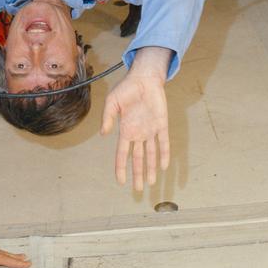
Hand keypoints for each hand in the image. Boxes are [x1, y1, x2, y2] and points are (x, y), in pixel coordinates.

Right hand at [99, 49, 172, 190]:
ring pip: (151, 154)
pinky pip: (164, 142)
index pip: (122, 154)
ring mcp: (150, 130)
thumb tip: (103, 134)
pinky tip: (164, 166)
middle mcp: (138, 134)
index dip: (121, 168)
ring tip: (151, 183)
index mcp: (125, 130)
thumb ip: (108, 118)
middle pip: (138, 159)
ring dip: (151, 168)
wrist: (144, 78)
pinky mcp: (162, 125)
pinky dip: (164, 154)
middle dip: (138, 174)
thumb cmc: (127, 89)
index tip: (121, 181)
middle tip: (139, 190)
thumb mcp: (112, 102)